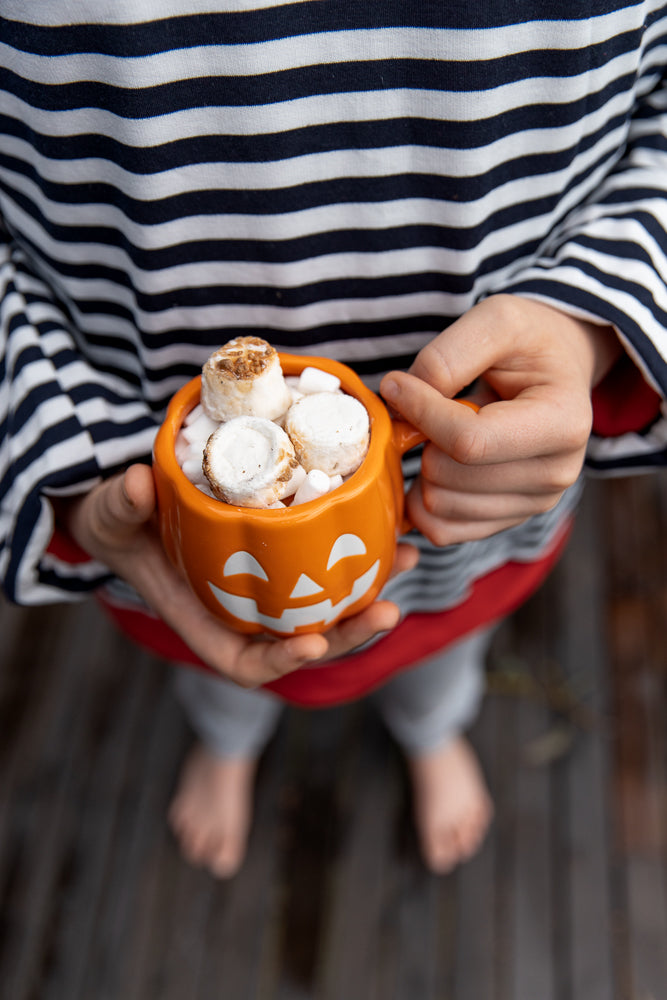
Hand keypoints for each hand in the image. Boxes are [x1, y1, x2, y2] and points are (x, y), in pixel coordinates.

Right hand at [60, 464, 417, 687]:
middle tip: (387, 608)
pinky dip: (361, 555)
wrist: (133, 506)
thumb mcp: (111, 515)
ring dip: (370, 590)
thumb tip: (136, 485)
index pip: (246, 664)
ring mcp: (267, 590)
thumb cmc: (117, 522)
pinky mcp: (284, 559)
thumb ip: (121, 505)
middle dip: (349, 633)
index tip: (312, 642)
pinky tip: (391, 526)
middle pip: (304, 641)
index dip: (281, 662)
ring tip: (408, 556)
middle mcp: (244, 614)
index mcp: (204, 622)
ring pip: (326, 607)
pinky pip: (327, 568)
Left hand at [380, 294, 621, 545]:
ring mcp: (535, 504)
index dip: (420, 413)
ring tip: (436, 434)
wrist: (558, 370)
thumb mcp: (497, 318)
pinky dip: (423, 502)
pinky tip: (432, 464)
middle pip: (449, 476)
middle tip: (425, 410)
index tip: (396, 385)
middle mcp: (557, 474)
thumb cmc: (530, 341)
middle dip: (421, 440)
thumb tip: (401, 397)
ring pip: (439, 507)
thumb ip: (449, 354)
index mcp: (563, 423)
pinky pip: (443, 530)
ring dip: (420, 469)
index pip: (469, 440)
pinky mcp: (509, 521)